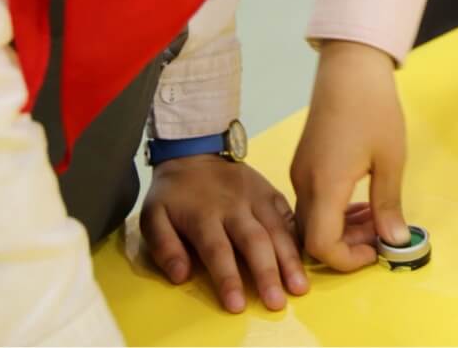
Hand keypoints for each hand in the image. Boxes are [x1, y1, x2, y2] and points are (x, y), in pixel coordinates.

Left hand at [140, 154, 307, 313]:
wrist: (194, 152)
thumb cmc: (173, 193)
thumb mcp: (152, 217)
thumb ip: (164, 247)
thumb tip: (181, 276)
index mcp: (204, 216)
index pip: (218, 251)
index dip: (228, 279)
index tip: (237, 305)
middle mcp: (235, 206)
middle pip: (254, 242)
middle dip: (267, 273)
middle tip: (277, 302)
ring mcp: (256, 197)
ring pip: (277, 229)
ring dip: (290, 259)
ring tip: (299, 286)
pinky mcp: (270, 192)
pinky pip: (288, 215)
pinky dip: (298, 236)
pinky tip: (305, 257)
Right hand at [292, 40, 408, 273]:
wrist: (350, 66)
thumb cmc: (374, 107)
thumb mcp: (391, 159)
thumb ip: (388, 205)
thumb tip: (394, 242)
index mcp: (324, 185)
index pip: (321, 245)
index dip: (347, 259)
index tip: (376, 251)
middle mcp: (303, 182)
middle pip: (313, 236)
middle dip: (348, 245)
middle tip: (382, 233)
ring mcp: (300, 172)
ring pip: (312, 220)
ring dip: (343, 228)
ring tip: (377, 217)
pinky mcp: (303, 164)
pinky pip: (312, 202)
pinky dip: (335, 211)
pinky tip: (362, 200)